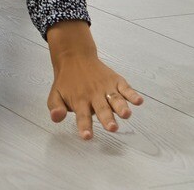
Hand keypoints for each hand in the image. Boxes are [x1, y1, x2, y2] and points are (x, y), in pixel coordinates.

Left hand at [45, 22, 142, 139]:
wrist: (75, 56)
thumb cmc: (66, 81)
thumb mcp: (55, 94)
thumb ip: (55, 107)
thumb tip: (56, 118)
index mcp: (79, 100)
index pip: (82, 116)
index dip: (84, 127)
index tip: (87, 137)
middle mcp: (94, 95)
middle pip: (102, 109)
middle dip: (107, 119)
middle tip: (112, 128)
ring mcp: (106, 87)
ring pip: (115, 99)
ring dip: (121, 107)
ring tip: (126, 114)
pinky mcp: (116, 81)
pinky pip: (125, 88)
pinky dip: (132, 94)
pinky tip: (139, 101)